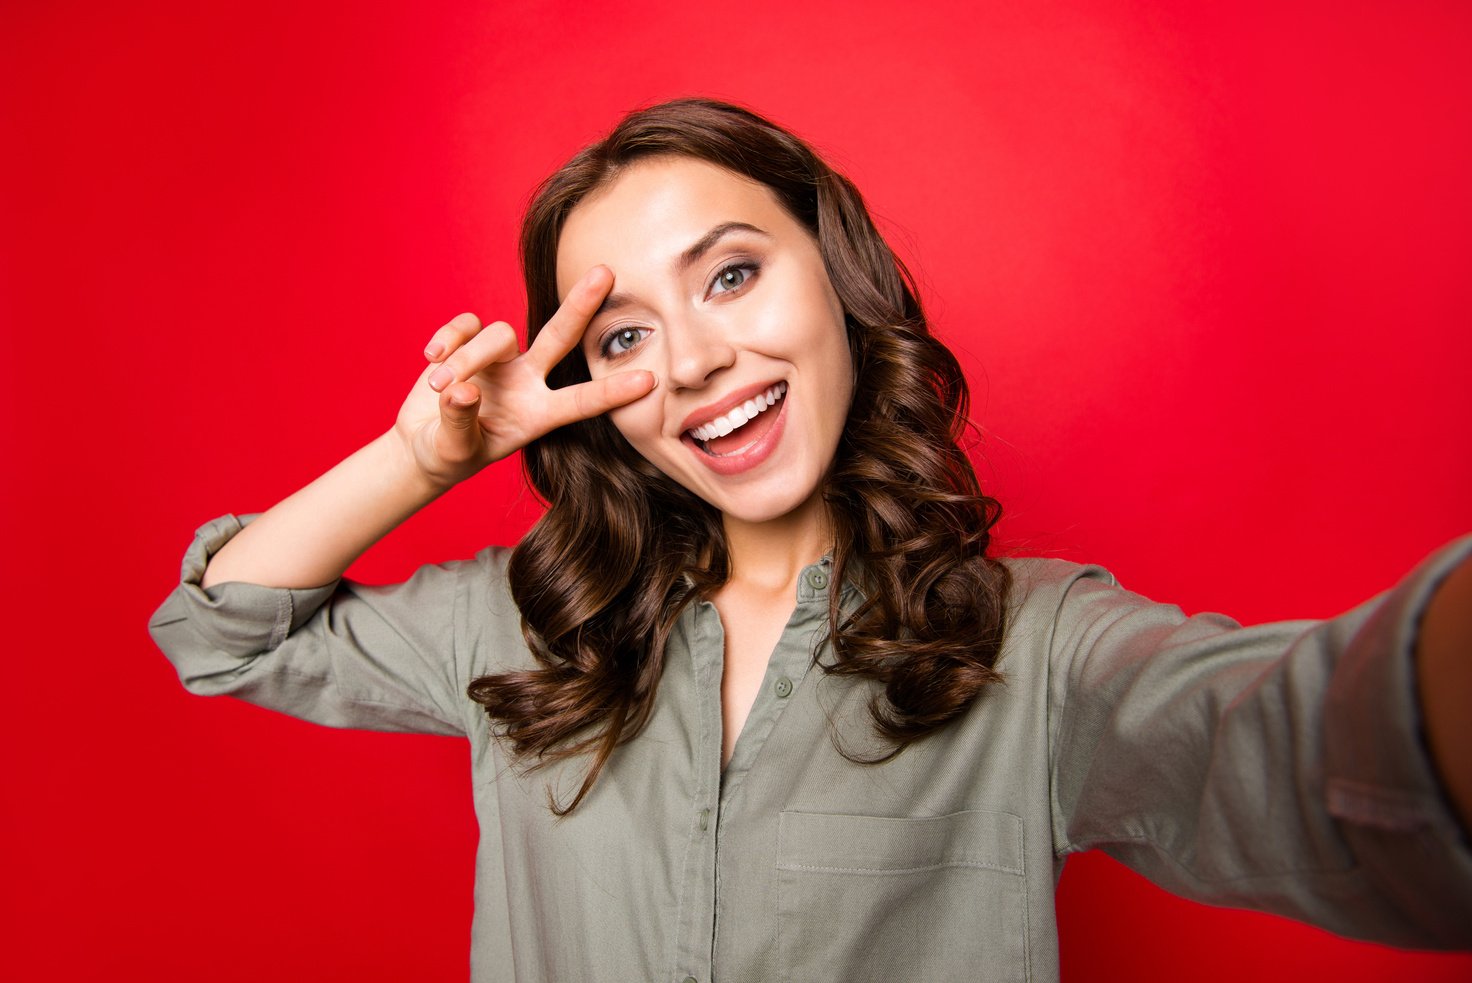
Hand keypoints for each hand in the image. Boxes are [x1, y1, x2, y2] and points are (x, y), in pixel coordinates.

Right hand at [396, 266, 654, 489]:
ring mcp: (500, 360)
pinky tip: (432, 359)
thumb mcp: (455, 449)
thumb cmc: (449, 454)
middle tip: (606, 272)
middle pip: (561, 336)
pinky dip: (449, 338)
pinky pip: (467, 325)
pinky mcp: (469, 343)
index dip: (613, 392)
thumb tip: (463, 390)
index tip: (650, 381)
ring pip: (498, 335)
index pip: (581, 402)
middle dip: (581, 305)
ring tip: (440, 386)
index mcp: (537, 415)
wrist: (422, 444)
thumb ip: (460, 421)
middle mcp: (527, 381)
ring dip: (468, 357)